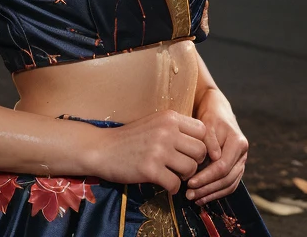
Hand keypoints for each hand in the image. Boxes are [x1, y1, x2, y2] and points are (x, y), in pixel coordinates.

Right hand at [91, 110, 206, 195]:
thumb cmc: (131, 137)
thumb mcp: (155, 122)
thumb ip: (176, 128)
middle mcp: (167, 131)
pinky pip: (175, 184)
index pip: (203, 130)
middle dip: (195, 162)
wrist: (103, 148)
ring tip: (174, 175)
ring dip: (185, 176)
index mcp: (169, 117)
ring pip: (191, 168)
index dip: (201, 144)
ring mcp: (159, 150)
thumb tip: (202, 141)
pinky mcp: (150, 169)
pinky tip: (165, 184)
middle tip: (183, 167)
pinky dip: (173, 188)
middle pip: (201, 151)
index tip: (191, 153)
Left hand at [184, 88, 248, 205]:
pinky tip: (202, 197)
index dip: (206, 177)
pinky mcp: (235, 167)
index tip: (189, 183)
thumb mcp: (208, 123)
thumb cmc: (210, 116)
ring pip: (228, 185)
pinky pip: (228, 185)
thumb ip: (210, 140)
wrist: (217, 110)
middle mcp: (242, 154)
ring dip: (211, 194)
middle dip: (207, 189)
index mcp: (238, 143)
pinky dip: (216, 193)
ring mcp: (240, 162)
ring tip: (194, 198)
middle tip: (189, 194)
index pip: (222, 167)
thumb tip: (215, 158)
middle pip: (226, 179)